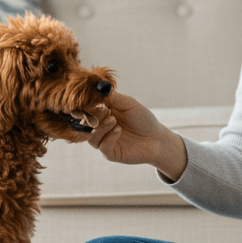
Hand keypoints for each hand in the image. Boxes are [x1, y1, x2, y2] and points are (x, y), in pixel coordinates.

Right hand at [71, 92, 185, 177]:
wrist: (157, 138)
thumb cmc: (143, 119)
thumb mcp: (128, 103)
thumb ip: (112, 97)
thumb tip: (96, 89)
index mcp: (102, 114)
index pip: (86, 110)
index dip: (86, 106)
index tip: (91, 101)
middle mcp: (100, 128)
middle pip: (85, 123)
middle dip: (92, 116)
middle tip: (104, 110)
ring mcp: (104, 141)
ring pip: (91, 137)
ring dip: (101, 127)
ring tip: (114, 120)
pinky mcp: (110, 153)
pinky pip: (102, 147)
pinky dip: (108, 137)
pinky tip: (119, 130)